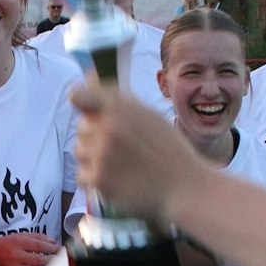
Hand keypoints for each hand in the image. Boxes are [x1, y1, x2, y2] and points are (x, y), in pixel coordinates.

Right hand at [0, 232, 59, 265]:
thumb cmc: (5, 244)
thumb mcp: (19, 236)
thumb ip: (37, 237)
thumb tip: (53, 242)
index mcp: (18, 243)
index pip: (39, 246)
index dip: (53, 249)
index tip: (62, 251)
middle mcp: (16, 256)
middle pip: (39, 260)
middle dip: (53, 261)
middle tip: (64, 262)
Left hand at [71, 81, 211, 223]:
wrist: (185, 187)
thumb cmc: (169, 150)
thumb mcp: (150, 116)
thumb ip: (119, 102)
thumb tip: (88, 78)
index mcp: (121, 107)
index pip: (79, 96)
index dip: (81, 102)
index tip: (87, 111)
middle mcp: (109, 127)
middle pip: (81, 128)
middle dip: (95, 136)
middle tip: (120, 148)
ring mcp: (102, 154)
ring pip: (80, 151)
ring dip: (93, 158)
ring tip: (120, 165)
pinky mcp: (99, 179)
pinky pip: (82, 175)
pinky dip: (95, 180)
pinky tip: (116, 180)